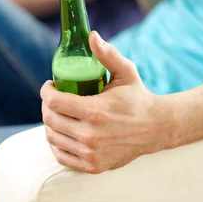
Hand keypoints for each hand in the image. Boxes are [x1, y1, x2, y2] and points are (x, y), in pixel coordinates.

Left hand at [41, 32, 166, 173]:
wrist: (156, 129)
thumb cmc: (138, 98)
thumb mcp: (126, 72)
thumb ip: (108, 55)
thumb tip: (91, 36)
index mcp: (95, 112)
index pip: (54, 102)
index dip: (46, 91)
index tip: (50, 85)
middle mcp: (90, 136)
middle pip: (50, 120)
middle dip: (46, 105)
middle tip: (53, 98)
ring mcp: (91, 153)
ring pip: (53, 138)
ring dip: (49, 124)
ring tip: (57, 113)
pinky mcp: (93, 166)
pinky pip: (62, 155)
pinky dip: (57, 143)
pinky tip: (61, 132)